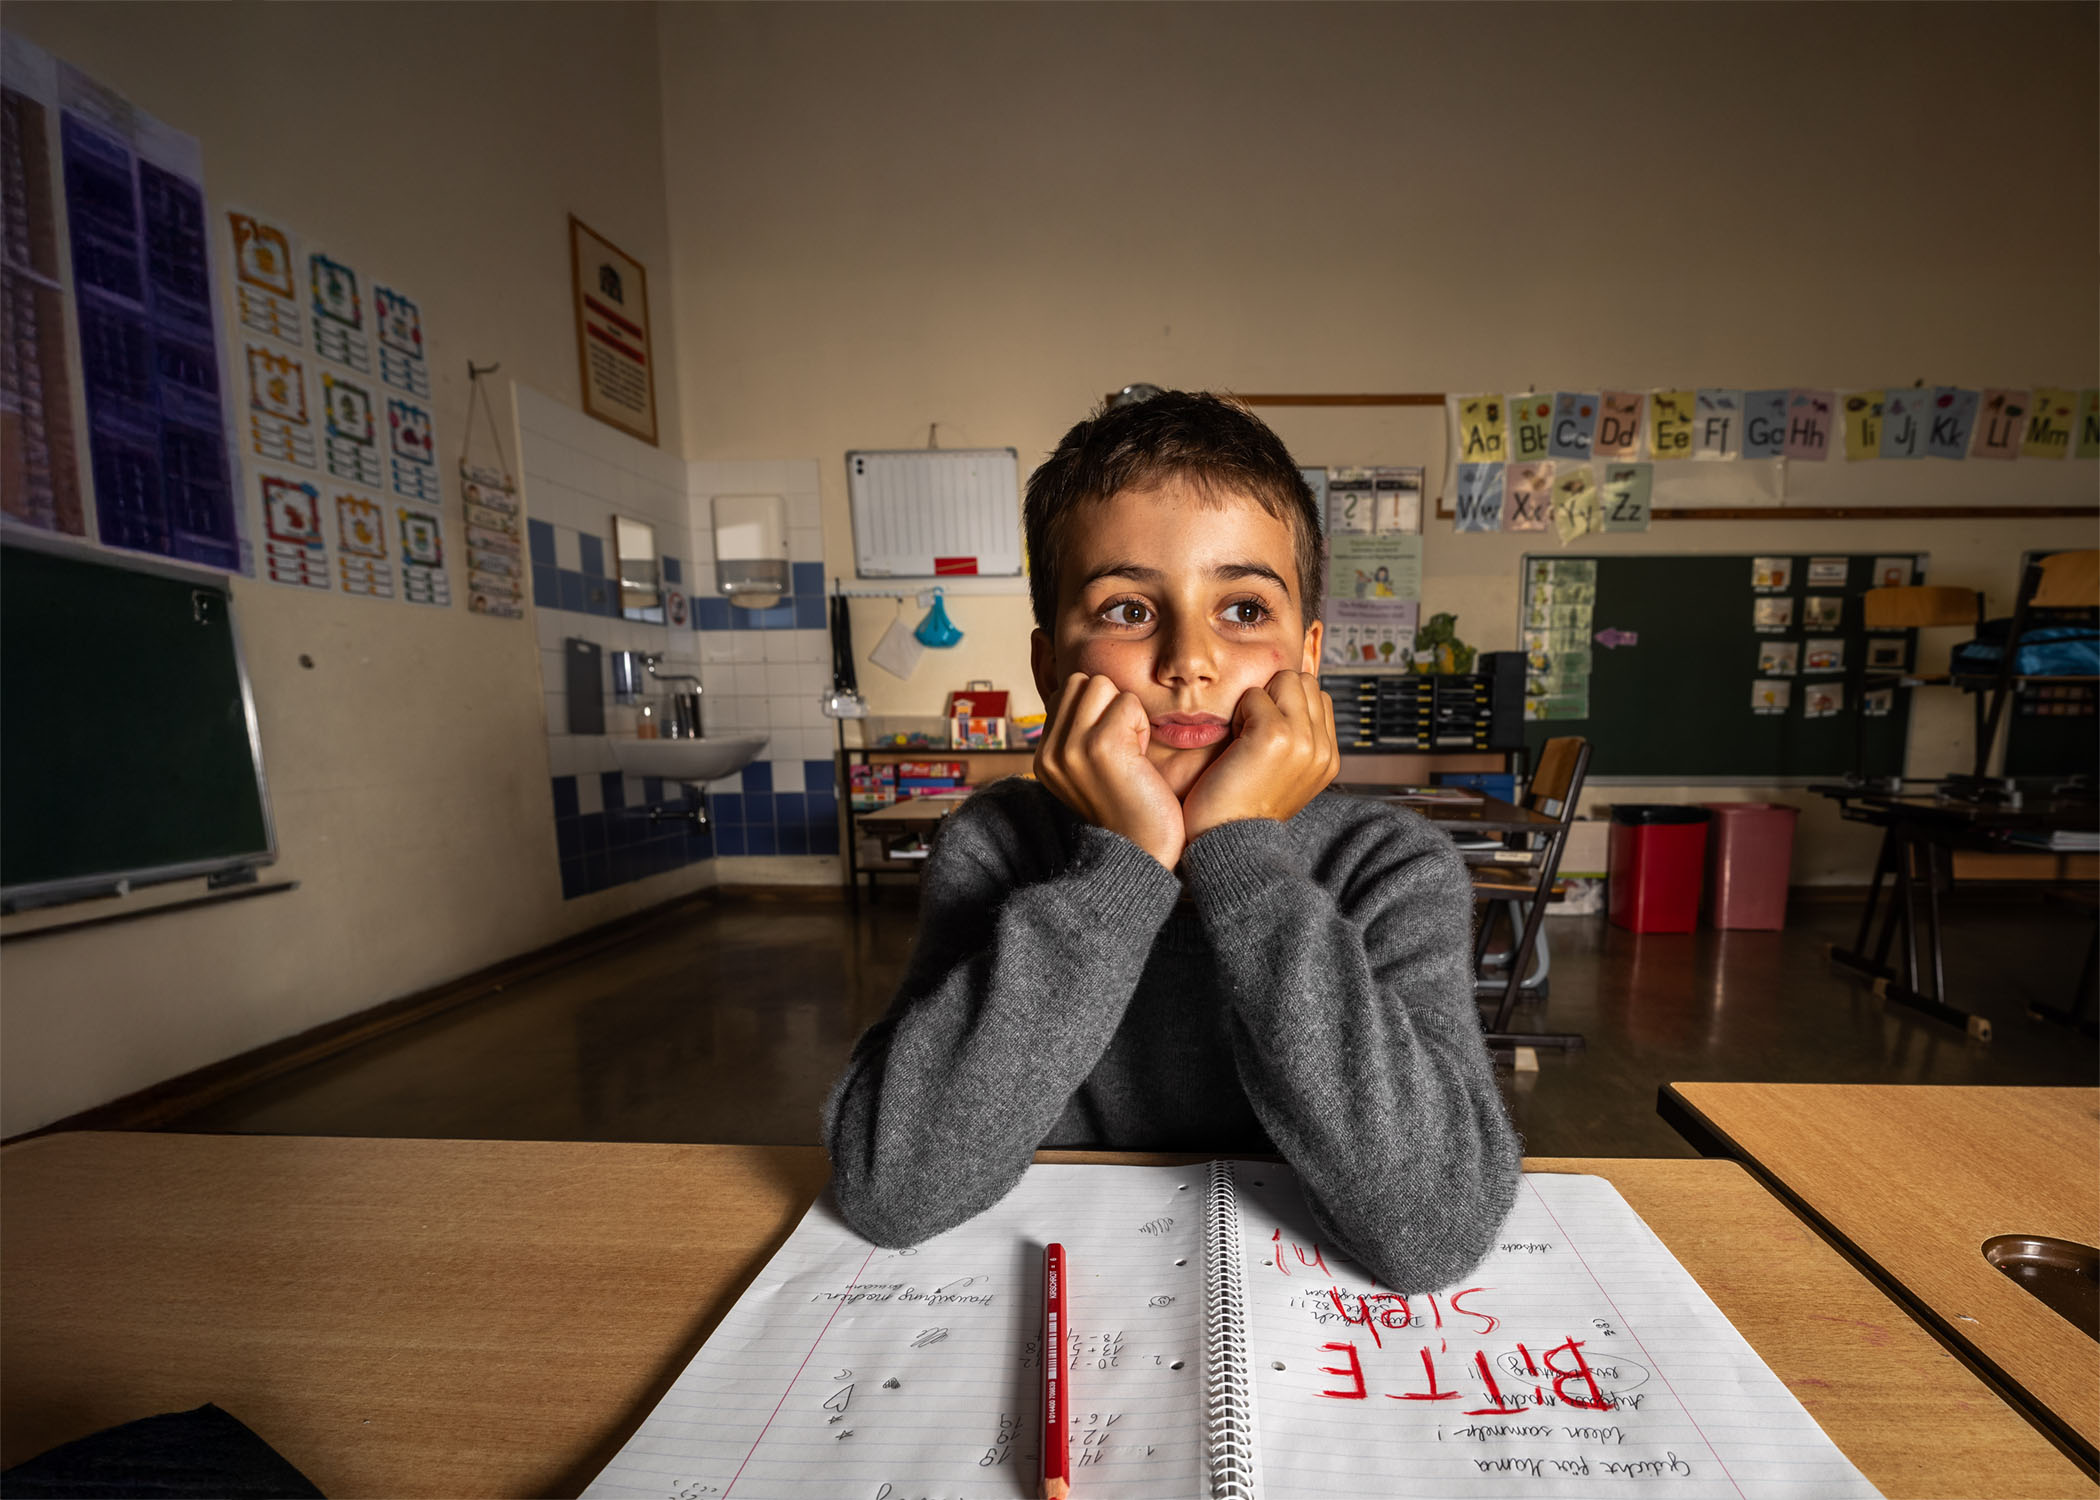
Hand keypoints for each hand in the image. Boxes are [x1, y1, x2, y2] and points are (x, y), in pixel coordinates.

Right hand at [1033, 673, 1186, 869]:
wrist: (1143, 855)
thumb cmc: (1129, 810)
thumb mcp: (1088, 771)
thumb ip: (1079, 734)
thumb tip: (1090, 689)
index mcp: (1044, 758)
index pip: (1065, 693)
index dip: (1096, 710)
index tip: (1110, 749)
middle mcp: (1050, 752)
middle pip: (1081, 681)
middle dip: (1109, 703)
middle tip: (1123, 746)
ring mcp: (1071, 748)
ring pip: (1101, 685)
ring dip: (1125, 712)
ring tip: (1130, 751)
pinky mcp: (1100, 747)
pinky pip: (1127, 702)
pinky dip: (1141, 725)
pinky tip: (1139, 760)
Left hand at [1180, 671, 1337, 842]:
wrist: (1226, 841)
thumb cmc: (1240, 808)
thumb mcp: (1285, 776)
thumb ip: (1298, 742)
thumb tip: (1288, 700)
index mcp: (1328, 760)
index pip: (1319, 698)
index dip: (1287, 705)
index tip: (1265, 736)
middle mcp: (1322, 749)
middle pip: (1304, 682)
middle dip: (1275, 696)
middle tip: (1253, 734)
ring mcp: (1303, 740)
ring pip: (1285, 680)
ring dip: (1259, 701)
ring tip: (1246, 737)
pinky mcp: (1275, 734)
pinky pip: (1255, 695)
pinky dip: (1239, 713)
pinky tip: (1236, 744)